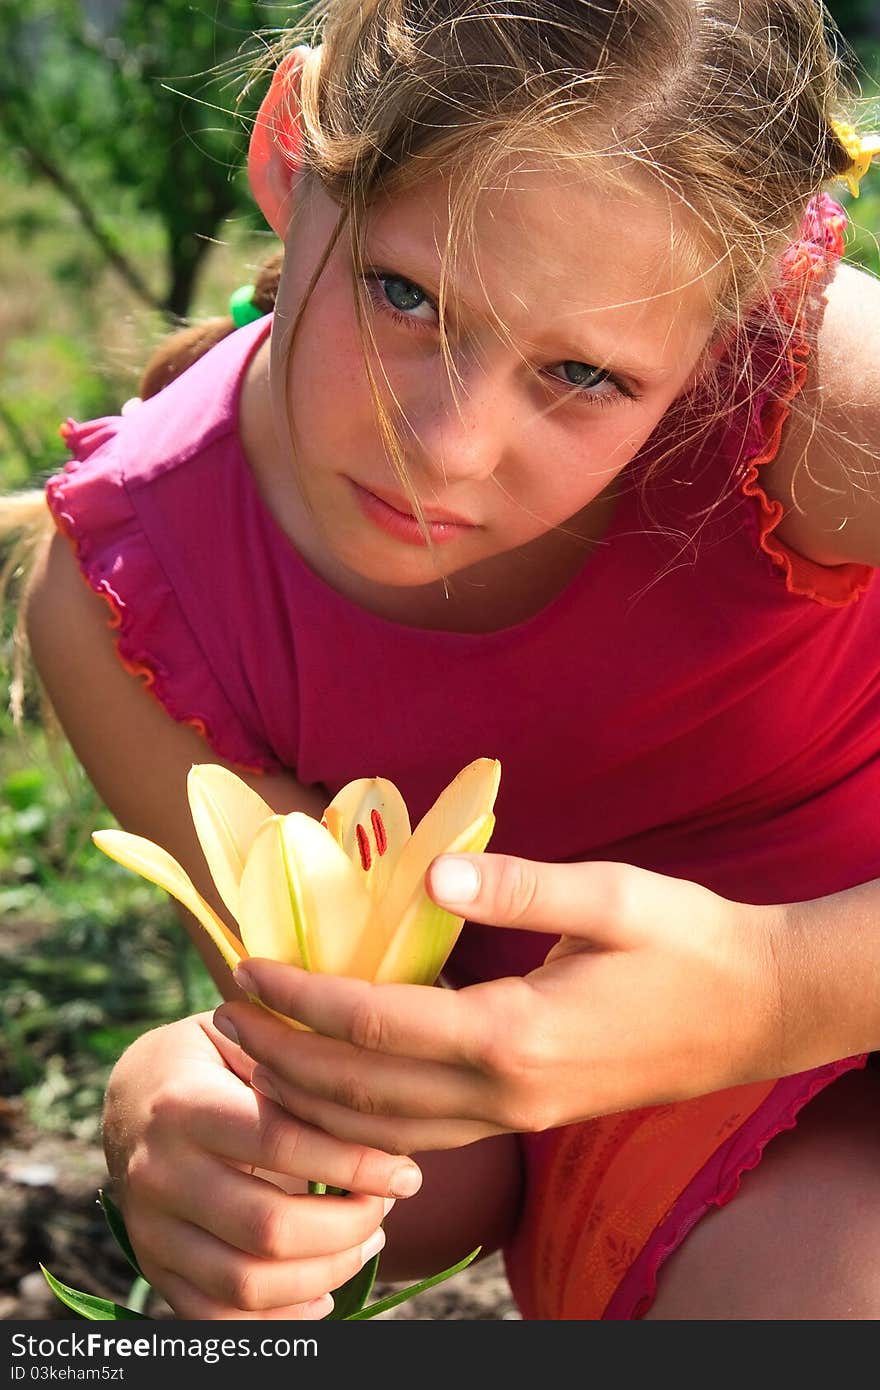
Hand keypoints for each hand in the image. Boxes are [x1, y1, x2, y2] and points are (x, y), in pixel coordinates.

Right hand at [103, 1013, 420, 1317]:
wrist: (132, 1094)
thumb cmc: (212, 1057)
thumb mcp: (247, 1038)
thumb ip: (299, 1069)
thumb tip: (384, 1109)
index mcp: (184, 1105)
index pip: (281, 1144)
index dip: (354, 1164)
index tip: (406, 1171)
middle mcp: (159, 1172)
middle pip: (269, 1228)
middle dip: (348, 1225)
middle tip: (387, 1205)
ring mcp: (151, 1228)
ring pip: (248, 1284)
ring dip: (326, 1273)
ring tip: (366, 1241)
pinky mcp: (154, 1266)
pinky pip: (217, 1318)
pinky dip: (279, 1318)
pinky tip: (322, 1292)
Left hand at [212, 855, 788, 1154]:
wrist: (755, 1012)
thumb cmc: (686, 943)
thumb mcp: (611, 895)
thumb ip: (519, 885)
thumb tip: (434, 867)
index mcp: (515, 1035)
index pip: (374, 1024)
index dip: (301, 995)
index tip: (245, 964)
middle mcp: (505, 1092)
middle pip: (360, 1091)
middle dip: (280, 1055)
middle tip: (219, 1013)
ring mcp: (516, 1116)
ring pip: (383, 1129)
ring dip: (309, 1097)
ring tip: (251, 1056)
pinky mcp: (527, 1118)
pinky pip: (422, 1135)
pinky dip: (361, 1121)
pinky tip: (336, 1096)